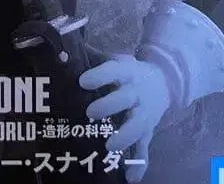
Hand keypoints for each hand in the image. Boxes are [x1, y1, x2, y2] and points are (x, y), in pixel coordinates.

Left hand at [79, 54, 170, 182]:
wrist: (163, 81)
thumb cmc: (127, 71)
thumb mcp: (114, 60)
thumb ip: (90, 58)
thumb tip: (60, 52)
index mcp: (125, 72)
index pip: (112, 70)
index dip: (99, 75)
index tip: (83, 81)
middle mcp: (136, 93)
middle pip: (124, 98)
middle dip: (108, 105)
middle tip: (90, 112)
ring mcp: (143, 113)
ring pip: (137, 126)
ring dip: (124, 136)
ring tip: (109, 145)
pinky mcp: (147, 131)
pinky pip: (144, 148)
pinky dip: (139, 164)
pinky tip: (131, 178)